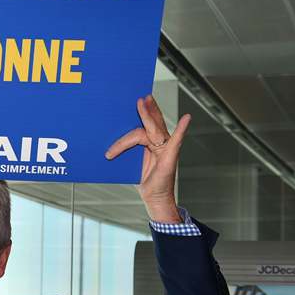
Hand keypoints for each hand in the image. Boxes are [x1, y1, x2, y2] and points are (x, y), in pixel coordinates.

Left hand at [105, 95, 190, 222]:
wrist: (152, 197)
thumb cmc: (142, 180)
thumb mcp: (128, 161)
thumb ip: (124, 149)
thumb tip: (108, 143)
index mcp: (148, 143)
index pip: (141, 127)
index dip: (138, 116)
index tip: (134, 102)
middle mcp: (158, 143)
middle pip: (151, 122)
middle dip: (145, 109)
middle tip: (139, 97)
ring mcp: (165, 148)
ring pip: (154, 129)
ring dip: (147, 115)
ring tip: (141, 103)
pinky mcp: (171, 155)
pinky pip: (176, 139)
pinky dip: (182, 129)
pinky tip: (186, 118)